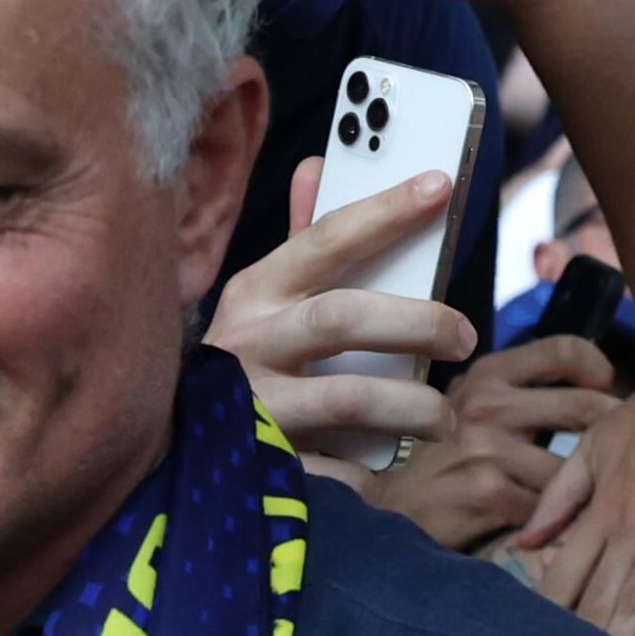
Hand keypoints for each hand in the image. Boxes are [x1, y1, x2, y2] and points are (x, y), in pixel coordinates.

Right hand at [205, 158, 479, 473]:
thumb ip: (299, 237)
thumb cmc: (240, 361)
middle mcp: (252, 343)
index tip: (439, 186)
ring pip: (348, 397)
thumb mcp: (259, 296)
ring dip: (411, 406)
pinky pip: (336, 469)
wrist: (170, 446)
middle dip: (415, 323)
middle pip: (342, 318)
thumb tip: (319, 164)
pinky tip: (385, 467)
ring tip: (441, 418)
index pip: (325, 240)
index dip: (383, 212)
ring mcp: (256, 405)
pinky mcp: (266, 463)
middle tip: (464, 336)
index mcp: (257, 293)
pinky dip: (369, 471)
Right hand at [369, 333, 622, 547]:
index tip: (604, 387)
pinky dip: (554, 520)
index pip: (562, 350)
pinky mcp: (488, 493)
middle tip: (615, 457)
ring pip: (573, 467)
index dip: (597, 367)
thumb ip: (515, 394)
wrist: (385, 515)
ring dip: (580, 489)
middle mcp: (487, 404)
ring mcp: (487, 449)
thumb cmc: (435, 465)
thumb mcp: (465, 409)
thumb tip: (589, 389)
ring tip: (575, 502)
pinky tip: (544, 527)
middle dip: (611, 436)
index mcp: (486, 376)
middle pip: (585, 407)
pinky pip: (550, 507)